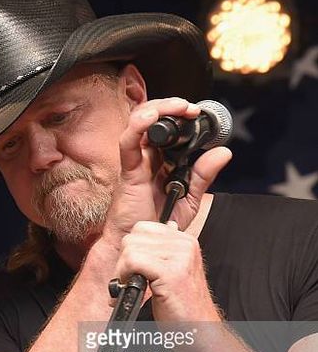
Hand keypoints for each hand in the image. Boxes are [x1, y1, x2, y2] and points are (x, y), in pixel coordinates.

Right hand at [101, 97, 231, 247]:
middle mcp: (147, 157)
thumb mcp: (189, 198)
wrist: (139, 246)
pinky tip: (152, 116)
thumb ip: (203, 175)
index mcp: (160, 160)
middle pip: (153, 118)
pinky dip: (139, 125)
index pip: (166, 127)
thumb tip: (223, 152)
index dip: (180, 114)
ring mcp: (136, 162)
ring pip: (139, 122)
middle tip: (191, 109)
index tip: (199, 113)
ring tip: (180, 107)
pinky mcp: (128, 172)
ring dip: (159, 108)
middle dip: (171, 106)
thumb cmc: (157, 224)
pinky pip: (128, 142)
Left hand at [113, 220, 220, 322]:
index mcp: (185, 241)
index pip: (142, 228)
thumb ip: (159, 254)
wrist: (201, 332)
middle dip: (123, 262)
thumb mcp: (171, 273)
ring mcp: (180, 256)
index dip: (131, 251)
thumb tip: (137, 240)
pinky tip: (132, 293)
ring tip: (129, 289)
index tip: (132, 271)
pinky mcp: (172, 272)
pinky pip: (133, 261)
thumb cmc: (183, 308)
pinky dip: (124, 277)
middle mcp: (185, 244)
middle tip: (127, 283)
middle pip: (133, 237)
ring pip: (130, 248)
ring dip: (122, 271)